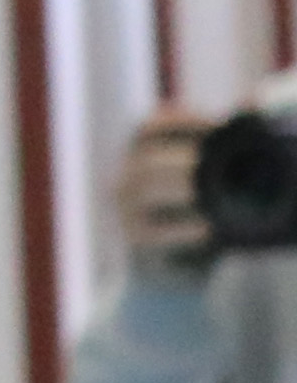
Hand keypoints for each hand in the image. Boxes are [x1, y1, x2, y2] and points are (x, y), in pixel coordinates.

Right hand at [126, 104, 228, 277]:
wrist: (178, 277)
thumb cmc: (202, 220)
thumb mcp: (211, 184)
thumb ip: (226, 150)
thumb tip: (256, 105)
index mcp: (144, 157)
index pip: (151, 126)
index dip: (179, 120)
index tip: (216, 124)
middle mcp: (128, 180)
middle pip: (146, 158)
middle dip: (179, 156)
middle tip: (208, 161)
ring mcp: (127, 213)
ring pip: (143, 190)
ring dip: (176, 187)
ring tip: (201, 190)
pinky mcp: (136, 246)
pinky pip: (153, 233)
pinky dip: (180, 229)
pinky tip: (208, 228)